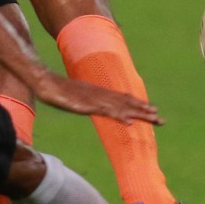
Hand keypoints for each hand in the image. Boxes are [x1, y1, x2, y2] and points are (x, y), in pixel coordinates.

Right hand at [31, 73, 160, 125]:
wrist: (43, 81)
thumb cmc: (54, 89)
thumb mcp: (73, 96)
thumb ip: (83, 100)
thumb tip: (89, 104)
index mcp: (98, 92)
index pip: (122, 98)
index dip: (137, 105)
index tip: (150, 111)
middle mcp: (100, 94)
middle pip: (126, 102)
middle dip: (144, 111)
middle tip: (161, 119)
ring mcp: (94, 98)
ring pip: (121, 107)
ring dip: (138, 113)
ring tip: (153, 119)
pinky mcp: (87, 105)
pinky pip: (106, 112)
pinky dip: (119, 116)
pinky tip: (129, 122)